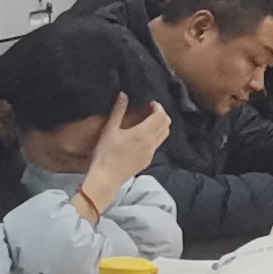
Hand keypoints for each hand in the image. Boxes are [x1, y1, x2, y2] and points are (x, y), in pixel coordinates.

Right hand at [76, 99, 172, 213]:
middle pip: (166, 125)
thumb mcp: (110, 129)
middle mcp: (151, 143)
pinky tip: (143, 136)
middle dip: (161, 115)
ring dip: (160, 126)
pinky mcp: (147, 161)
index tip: (151, 103)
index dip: (159, 107)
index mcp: (143, 133)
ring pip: (164, 136)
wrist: (106, 178)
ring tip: (148, 121)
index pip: (161, 116)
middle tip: (150, 110)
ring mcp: (150, 154)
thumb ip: (118, 110)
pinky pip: (157, 145)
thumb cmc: (106, 153)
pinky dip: (155, 136)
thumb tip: (123, 95)